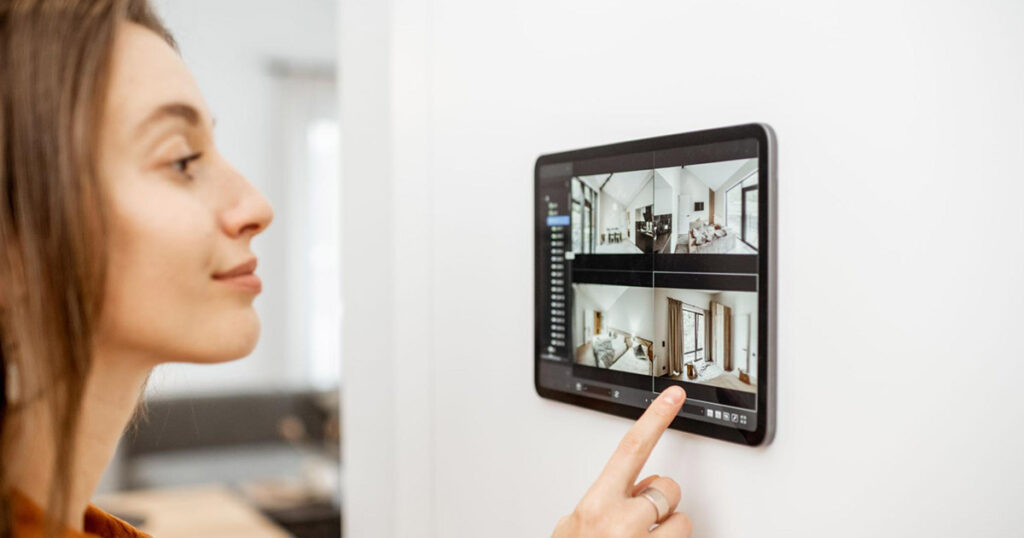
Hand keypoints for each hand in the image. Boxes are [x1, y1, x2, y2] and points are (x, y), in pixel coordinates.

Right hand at [552, 386, 690, 536]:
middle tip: (641, 519)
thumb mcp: (570, 527)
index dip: (655, 418)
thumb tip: (624, 489)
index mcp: (596, 506)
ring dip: (668, 528)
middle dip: (659, 498)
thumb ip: (600, 502)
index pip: (631, 448)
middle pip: (666, 486)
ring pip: (681, 520)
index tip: (672, 397)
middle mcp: (621, 524)